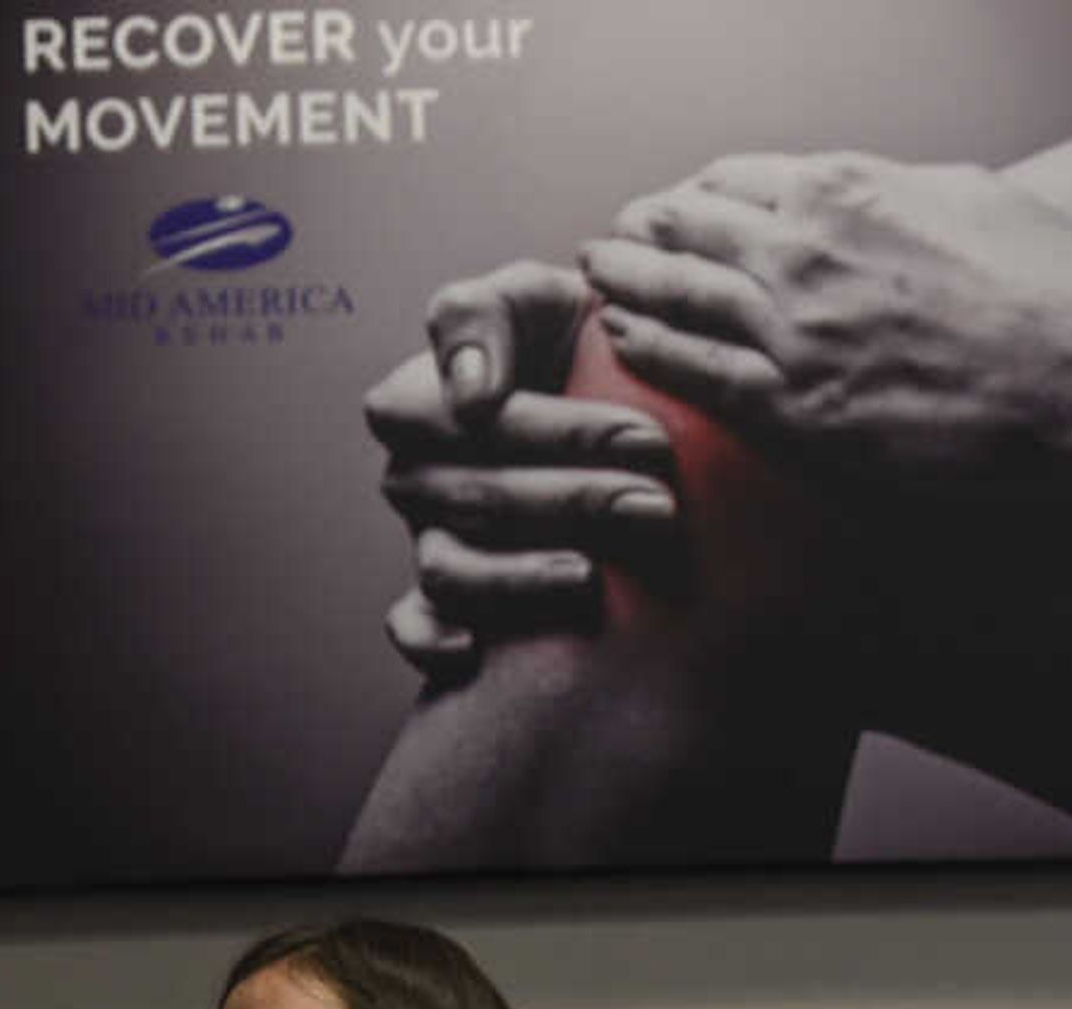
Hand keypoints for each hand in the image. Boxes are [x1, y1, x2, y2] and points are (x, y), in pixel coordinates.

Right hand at [362, 259, 679, 680]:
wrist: (612, 397)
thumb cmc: (567, 337)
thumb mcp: (532, 294)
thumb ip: (481, 314)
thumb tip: (469, 394)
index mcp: (417, 399)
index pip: (468, 423)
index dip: (551, 432)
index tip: (640, 433)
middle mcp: (413, 472)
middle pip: (475, 497)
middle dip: (573, 500)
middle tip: (659, 499)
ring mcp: (426, 536)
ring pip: (449, 566)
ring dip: (520, 574)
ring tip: (592, 574)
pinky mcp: (444, 594)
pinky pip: (412, 623)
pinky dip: (429, 639)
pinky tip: (473, 650)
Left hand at [581, 152, 1071, 492]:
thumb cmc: (1043, 281)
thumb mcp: (960, 194)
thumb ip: (889, 191)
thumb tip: (859, 194)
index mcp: (843, 190)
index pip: (731, 180)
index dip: (690, 195)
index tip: (672, 206)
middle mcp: (800, 249)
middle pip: (684, 228)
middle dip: (638, 231)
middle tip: (608, 239)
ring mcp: (789, 328)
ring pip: (673, 294)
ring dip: (624, 281)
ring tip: (596, 278)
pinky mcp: (793, 404)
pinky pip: (693, 371)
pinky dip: (646, 347)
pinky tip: (620, 338)